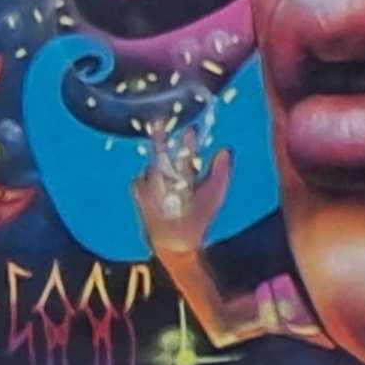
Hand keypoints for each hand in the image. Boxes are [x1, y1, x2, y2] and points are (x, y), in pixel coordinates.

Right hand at [131, 122, 228, 258]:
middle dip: (160, 140)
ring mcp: (154, 185)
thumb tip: (226, 149)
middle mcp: (170, 176)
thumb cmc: (202, 216)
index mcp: (188, 173)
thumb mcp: (215, 192)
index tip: (189, 130)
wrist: (181, 240)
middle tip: (157, 124)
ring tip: (169, 186)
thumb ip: (221, 171)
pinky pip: (138, 183)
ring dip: (157, 170)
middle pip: (163, 154)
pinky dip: (145, 185)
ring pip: (151, 168)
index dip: (188, 142)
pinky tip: (155, 195)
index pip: (186, 153)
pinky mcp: (141, 196)